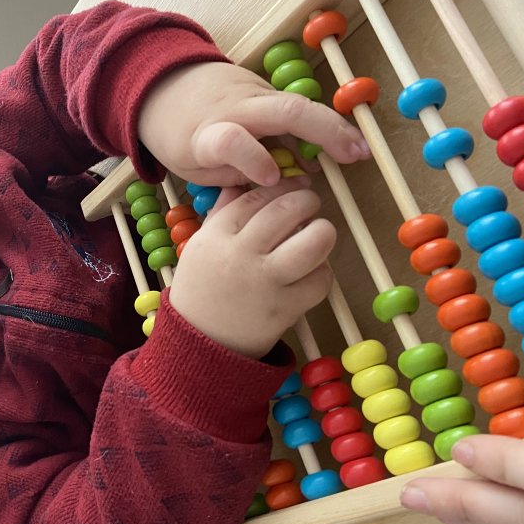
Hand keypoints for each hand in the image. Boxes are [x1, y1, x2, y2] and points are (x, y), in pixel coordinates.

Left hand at [137, 61, 369, 187]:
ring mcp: (251, 92)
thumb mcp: (192, 168)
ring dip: (331, 126)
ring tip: (359, 151)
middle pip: (285, 111)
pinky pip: (292, 106)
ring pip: (296, 105)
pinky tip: (339, 143)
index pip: (230, 142)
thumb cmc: (176, 136)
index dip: (253, 159)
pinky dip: (317, 123)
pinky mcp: (262, 86)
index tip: (273, 180)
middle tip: (354, 155)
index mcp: (207, 134)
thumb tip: (280, 184)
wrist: (161, 82)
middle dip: (324, 132)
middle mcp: (234, 108)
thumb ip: (233, 177)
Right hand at [166, 176, 334, 358]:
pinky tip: (312, 272)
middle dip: (308, 200)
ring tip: (318, 235)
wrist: (199, 343)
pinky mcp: (286, 309)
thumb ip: (223, 212)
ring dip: (323, 232)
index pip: (257, 195)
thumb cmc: (202, 288)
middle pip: (288, 210)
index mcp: (217, 235)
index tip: (296, 186)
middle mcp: (241, 254)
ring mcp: (266, 282)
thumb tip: (243, 180)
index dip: (282, 186)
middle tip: (310, 206)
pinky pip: (321, 280)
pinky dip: (323, 272)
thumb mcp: (201, 245)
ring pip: (314, 241)